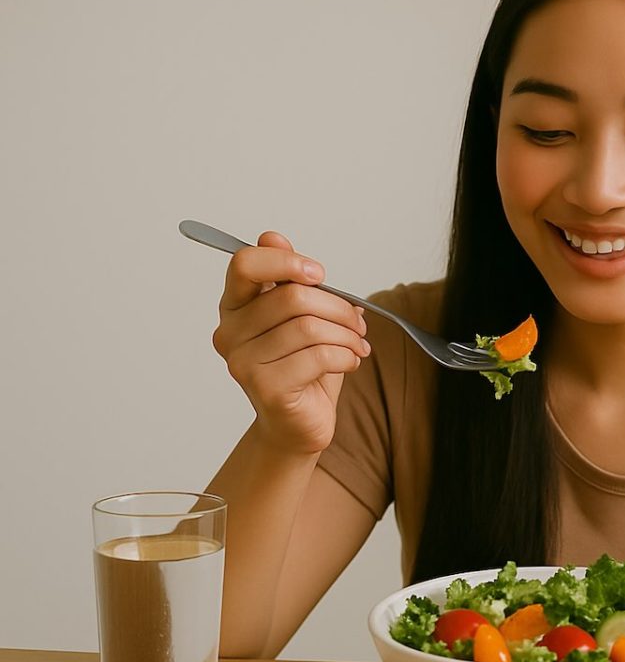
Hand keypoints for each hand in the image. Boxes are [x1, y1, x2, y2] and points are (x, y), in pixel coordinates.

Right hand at [211, 231, 370, 455]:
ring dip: (346, 334)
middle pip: (292, 297)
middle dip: (337, 307)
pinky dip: (346, 356)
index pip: (245, 264)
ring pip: (309, 327)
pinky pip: (318, 356)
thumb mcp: (301, 315)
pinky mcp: (265, 388)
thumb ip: (289, 280)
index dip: (286, 262)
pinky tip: (351, 362)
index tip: (319, 274)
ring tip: (358, 343)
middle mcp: (229, 332)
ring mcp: (242, 362)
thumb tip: (272, 237)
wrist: (299, 424)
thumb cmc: (302, 366)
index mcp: (235, 306)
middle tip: (357, 321)